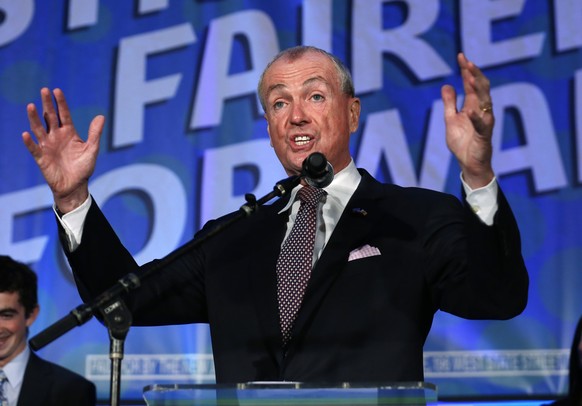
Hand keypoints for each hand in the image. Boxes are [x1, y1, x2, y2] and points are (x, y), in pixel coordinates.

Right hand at [22, 88, 104, 212]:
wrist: (75, 186)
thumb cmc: (83, 167)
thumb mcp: (92, 149)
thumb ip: (95, 133)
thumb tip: (101, 116)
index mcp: (69, 133)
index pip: (63, 114)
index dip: (60, 103)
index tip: (56, 90)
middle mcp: (56, 136)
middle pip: (50, 117)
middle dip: (47, 104)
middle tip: (44, 90)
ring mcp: (48, 146)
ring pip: (39, 129)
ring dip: (34, 118)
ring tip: (31, 106)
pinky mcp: (42, 158)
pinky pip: (34, 149)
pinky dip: (30, 142)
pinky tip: (26, 134)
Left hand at [441, 53, 494, 188]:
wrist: (469, 163)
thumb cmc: (462, 142)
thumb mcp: (450, 119)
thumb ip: (449, 103)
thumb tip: (446, 85)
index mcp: (472, 105)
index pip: (471, 83)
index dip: (467, 70)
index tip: (461, 56)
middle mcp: (481, 110)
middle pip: (481, 87)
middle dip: (474, 74)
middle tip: (466, 61)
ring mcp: (484, 122)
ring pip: (486, 101)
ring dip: (478, 89)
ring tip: (470, 77)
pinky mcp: (485, 135)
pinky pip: (482, 125)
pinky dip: (476, 118)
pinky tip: (469, 111)